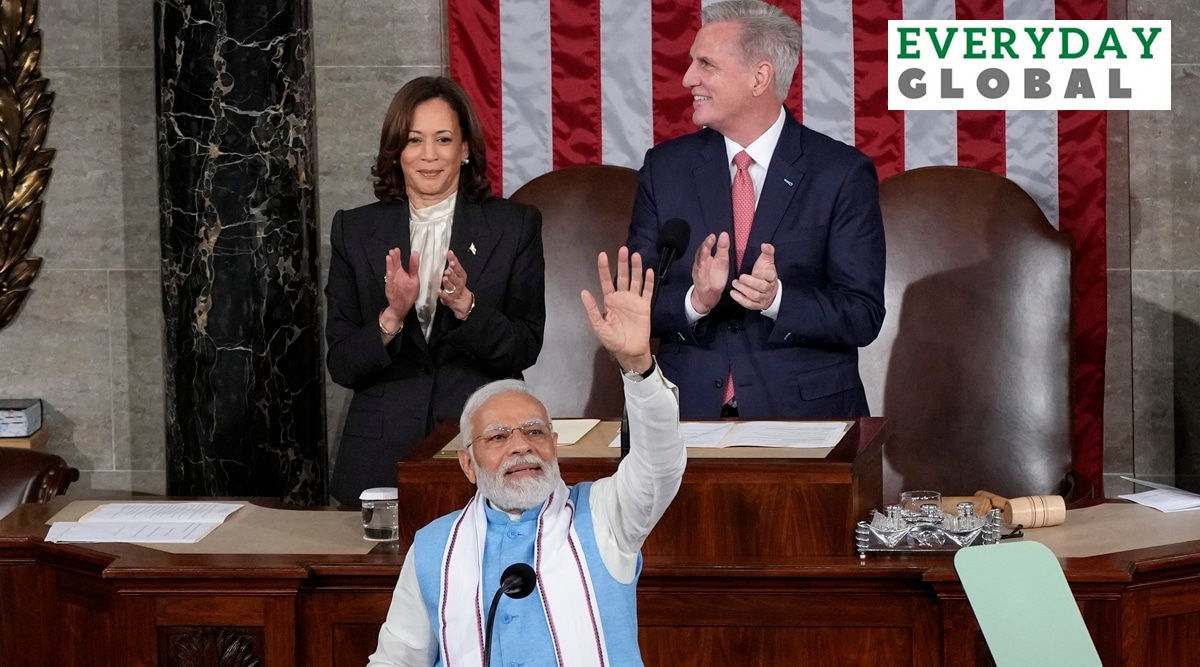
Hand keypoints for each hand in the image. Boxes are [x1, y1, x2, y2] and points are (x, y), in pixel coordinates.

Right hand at [381, 248, 420, 333]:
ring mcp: (392, 283)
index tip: (397, 249)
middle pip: (394, 266)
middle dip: (393, 258)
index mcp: (401, 273)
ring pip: (390, 272)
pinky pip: (390, 283)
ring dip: (389, 265)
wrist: (402, 306)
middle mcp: (395, 276)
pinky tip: (389, 272)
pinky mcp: (391, 290)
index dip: (397, 256)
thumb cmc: (408, 293)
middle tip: (392, 251)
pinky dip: (389, 278)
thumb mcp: (414, 278)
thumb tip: (415, 253)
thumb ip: (414, 266)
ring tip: (389, 258)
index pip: (398, 262)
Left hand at [438, 250, 474, 319]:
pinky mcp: (449, 299)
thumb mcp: (457, 273)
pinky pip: (446, 297)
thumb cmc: (457, 283)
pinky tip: (439, 291)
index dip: (456, 266)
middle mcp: (459, 284)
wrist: (461, 300)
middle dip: (452, 274)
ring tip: (445, 278)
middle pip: (456, 279)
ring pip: (451, 287)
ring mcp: (454, 292)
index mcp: (461, 277)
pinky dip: (443, 294)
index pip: (459, 270)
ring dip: (448, 283)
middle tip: (448, 270)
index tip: (452, 261)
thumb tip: (450, 252)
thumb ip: (453, 263)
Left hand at [580, 247, 653, 373]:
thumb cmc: (613, 339)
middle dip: (622, 263)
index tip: (603, 255)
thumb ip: (592, 309)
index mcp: (609, 300)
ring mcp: (634, 300)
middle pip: (622, 276)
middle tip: (623, 250)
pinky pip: (647, 291)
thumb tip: (584, 292)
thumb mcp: (599, 326)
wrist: (630, 351)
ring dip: (636, 268)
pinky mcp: (645, 306)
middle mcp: (621, 297)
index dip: (604, 268)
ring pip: (635, 280)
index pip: (605, 280)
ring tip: (636, 256)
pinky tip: (648, 271)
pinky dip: (648, 282)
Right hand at [690, 232, 730, 314]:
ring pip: (699, 261)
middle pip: (701, 252)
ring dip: (702, 255)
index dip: (709, 241)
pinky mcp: (699, 280)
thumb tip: (724, 234)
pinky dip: (700, 268)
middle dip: (705, 245)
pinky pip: (699, 273)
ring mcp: (699, 271)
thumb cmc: (715, 276)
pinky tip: (703, 263)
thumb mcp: (722, 261)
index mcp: (706, 257)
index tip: (714, 235)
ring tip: (706, 248)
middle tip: (711, 238)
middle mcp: (701, 263)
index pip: (706, 247)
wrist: (709, 294)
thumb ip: (722, 248)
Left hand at [731, 243, 777, 310]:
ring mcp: (763, 298)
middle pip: (762, 287)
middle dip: (750, 282)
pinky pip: (749, 304)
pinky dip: (740, 299)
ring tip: (734, 284)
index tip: (755, 270)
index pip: (770, 275)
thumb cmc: (765, 273)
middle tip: (740, 277)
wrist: (770, 290)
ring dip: (743, 290)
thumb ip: (767, 252)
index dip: (762, 273)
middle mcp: (769, 288)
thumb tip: (765, 245)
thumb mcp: (766, 262)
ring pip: (754, 295)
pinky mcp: (757, 305)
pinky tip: (733, 293)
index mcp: (772, 277)